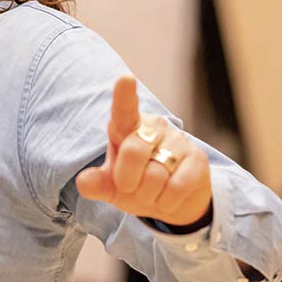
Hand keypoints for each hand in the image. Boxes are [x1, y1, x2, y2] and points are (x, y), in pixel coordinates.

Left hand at [75, 76, 211, 226]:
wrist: (171, 201)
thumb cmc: (135, 184)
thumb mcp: (110, 186)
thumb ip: (95, 183)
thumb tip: (84, 182)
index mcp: (125, 127)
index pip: (124, 109)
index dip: (124, 95)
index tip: (126, 79)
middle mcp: (152, 127)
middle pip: (133, 152)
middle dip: (127, 182)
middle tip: (131, 188)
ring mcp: (177, 141)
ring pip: (156, 175)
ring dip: (148, 196)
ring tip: (152, 193)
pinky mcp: (198, 159)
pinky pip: (177, 187)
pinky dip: (167, 202)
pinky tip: (168, 198)